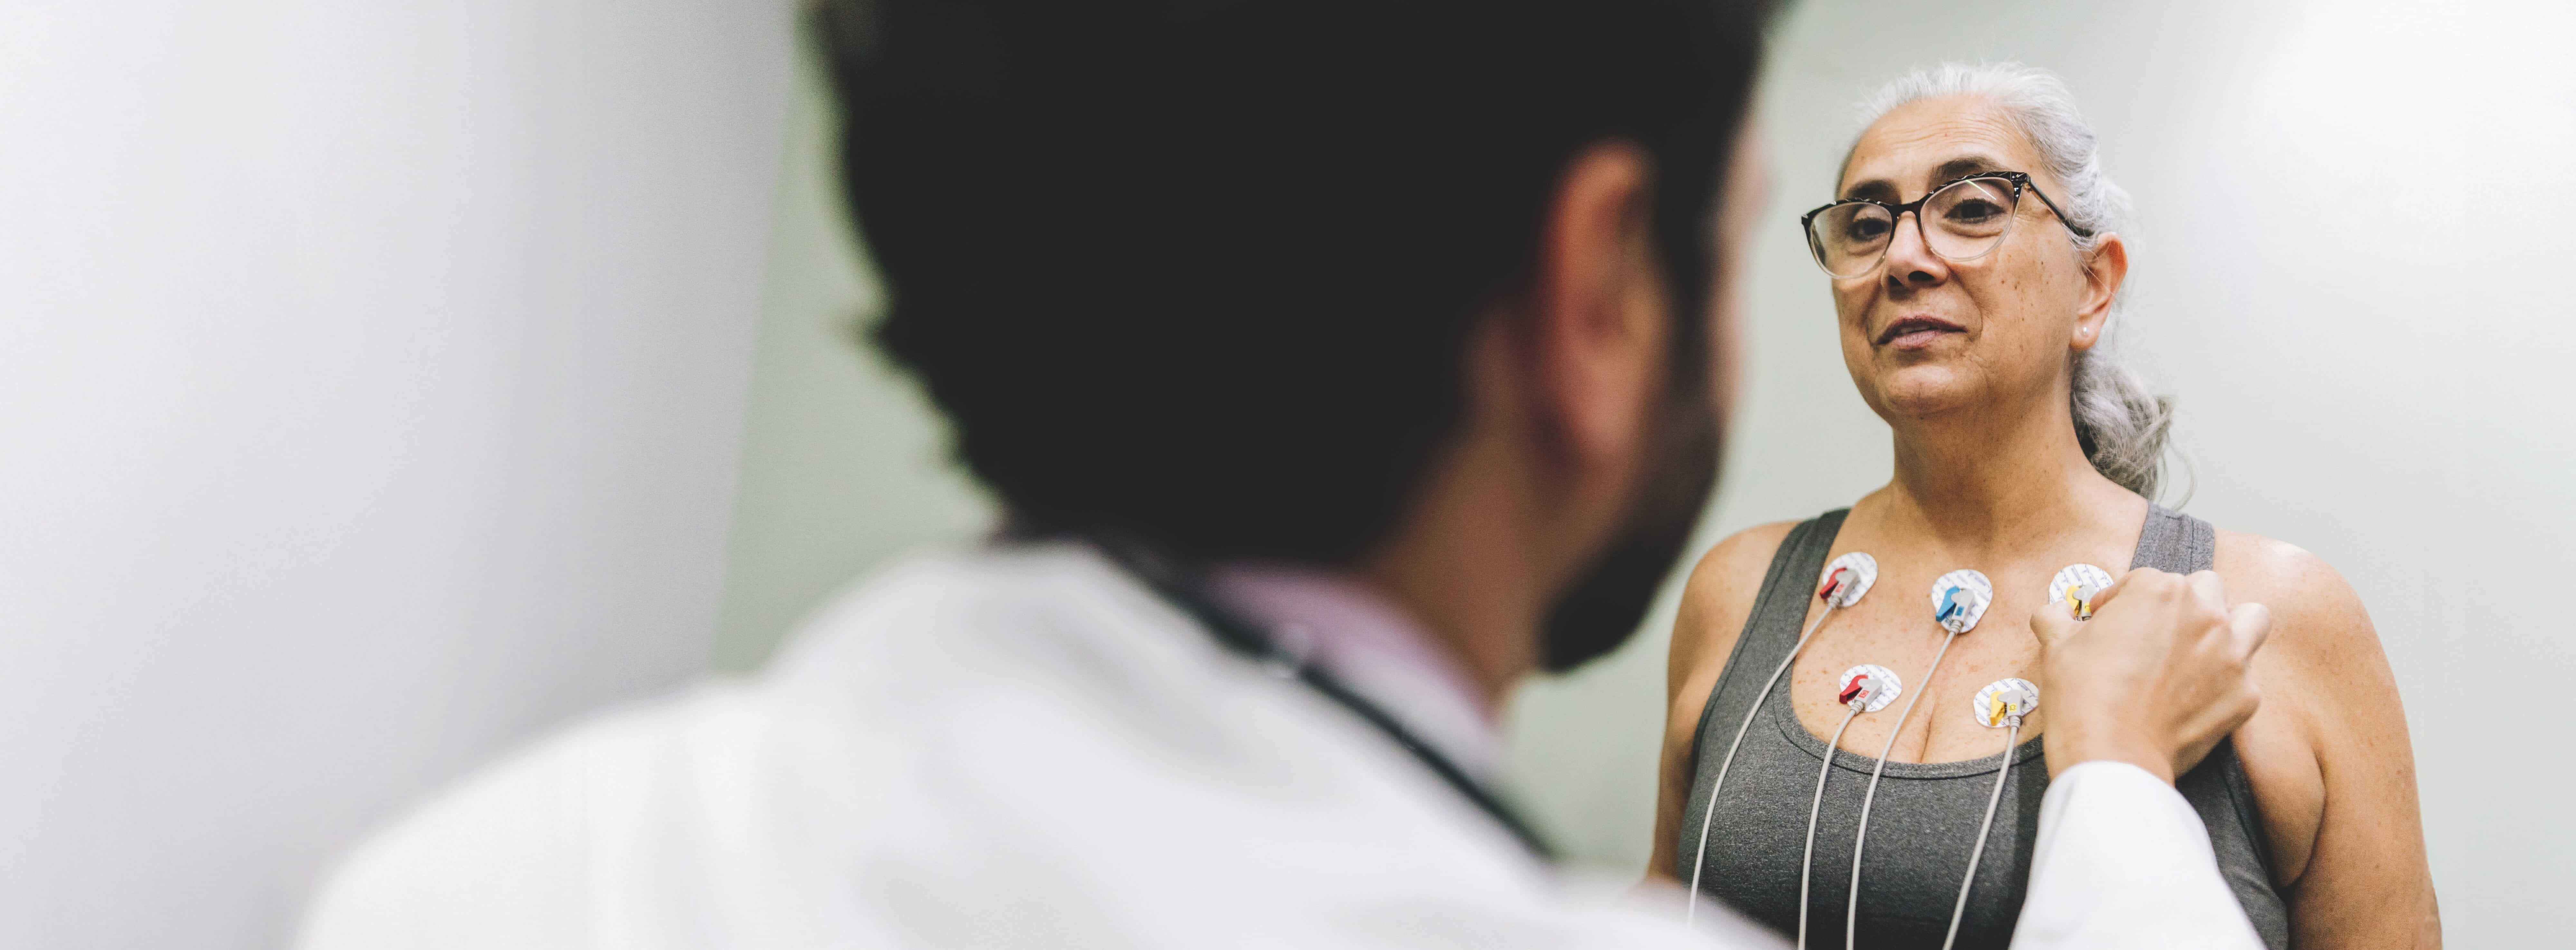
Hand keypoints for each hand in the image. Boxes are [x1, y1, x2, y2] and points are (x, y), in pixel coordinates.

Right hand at [2029, 569, 2270, 783]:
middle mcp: (2205, 614)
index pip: (2144, 579)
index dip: (2120, 601)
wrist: (2111, 754)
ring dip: (2231, 625)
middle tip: (2155, 632)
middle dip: (2180, 604)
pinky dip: (2228, 681)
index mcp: (2160, 592)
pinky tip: (2200, 695)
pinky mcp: (2244, 695)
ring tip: (2203, 646)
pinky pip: (2248, 676)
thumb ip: (2057, 617)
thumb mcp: (2056, 646)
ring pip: (2252, 617)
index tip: (2109, 622)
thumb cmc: (2084, 698)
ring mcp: (2232, 655)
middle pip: (2204, 587)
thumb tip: (2055, 613)